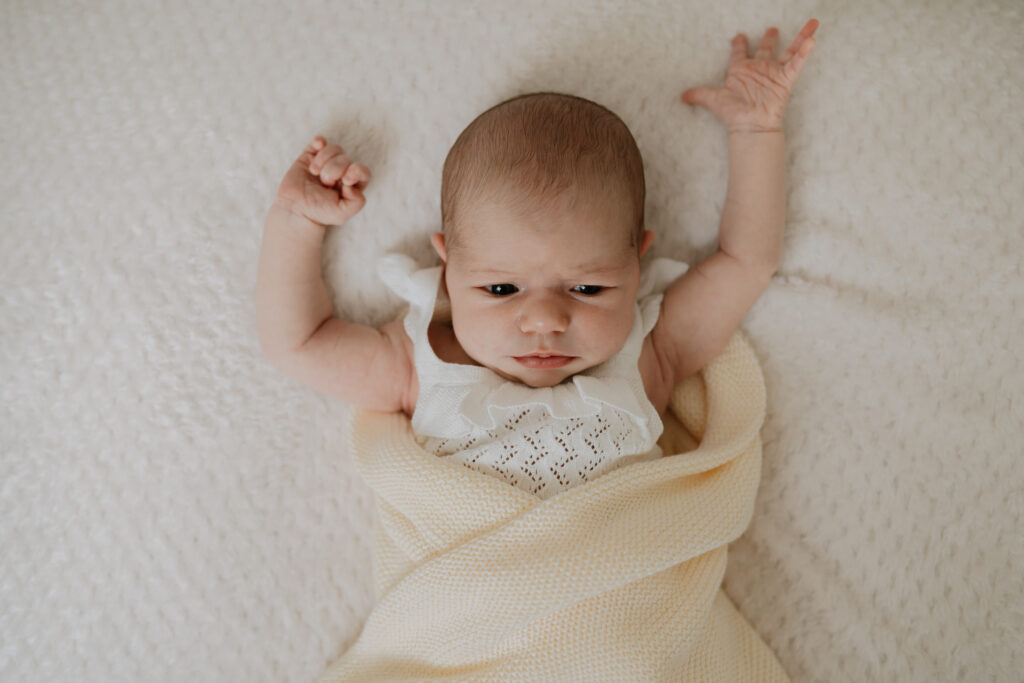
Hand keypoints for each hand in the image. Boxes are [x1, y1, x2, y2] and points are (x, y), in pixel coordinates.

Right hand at [273, 135, 370, 227]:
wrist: (295, 209)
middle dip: (334, 170)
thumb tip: (352, 184)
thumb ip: (357, 202)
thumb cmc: (319, 212)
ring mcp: (326, 163)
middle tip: (325, 183)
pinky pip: (319, 141)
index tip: (345, 180)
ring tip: (315, 172)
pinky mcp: (310, 156)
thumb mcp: (342, 214)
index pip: (362, 171)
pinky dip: (319, 141)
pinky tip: (317, 147)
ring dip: (324, 159)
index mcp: (351, 185)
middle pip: (345, 159)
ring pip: (335, 149)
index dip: (357, 171)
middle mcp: (341, 172)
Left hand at [682, 19, 818, 132]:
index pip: (740, 53)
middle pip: (767, 49)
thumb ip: (699, 95)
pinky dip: (804, 52)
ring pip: (790, 51)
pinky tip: (812, 39)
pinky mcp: (785, 80)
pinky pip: (796, 63)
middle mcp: (759, 70)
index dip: (739, 45)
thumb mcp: (714, 101)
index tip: (739, 36)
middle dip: (769, 39)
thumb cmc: (734, 114)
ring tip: (813, 23)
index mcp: (741, 71)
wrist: (750, 126)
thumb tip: (682, 97)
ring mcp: (773, 74)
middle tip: (772, 28)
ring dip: (801, 37)